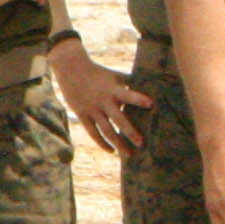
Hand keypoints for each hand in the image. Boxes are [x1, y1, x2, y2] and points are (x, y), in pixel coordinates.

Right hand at [51, 39, 147, 153]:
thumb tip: (153, 87)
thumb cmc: (99, 73)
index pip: (128, 95)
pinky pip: (93, 133)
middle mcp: (103, 101)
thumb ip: (131, 84)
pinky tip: (112, 151)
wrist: (71, 69)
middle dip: (131, 132)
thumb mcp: (115, 76)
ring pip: (106, 131)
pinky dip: (102, 143)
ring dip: (118, 144)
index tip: (151, 104)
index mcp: (113, 90)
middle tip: (142, 144)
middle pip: (118, 120)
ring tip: (129, 154)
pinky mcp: (82, 115)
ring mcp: (92, 110)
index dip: (138, 99)